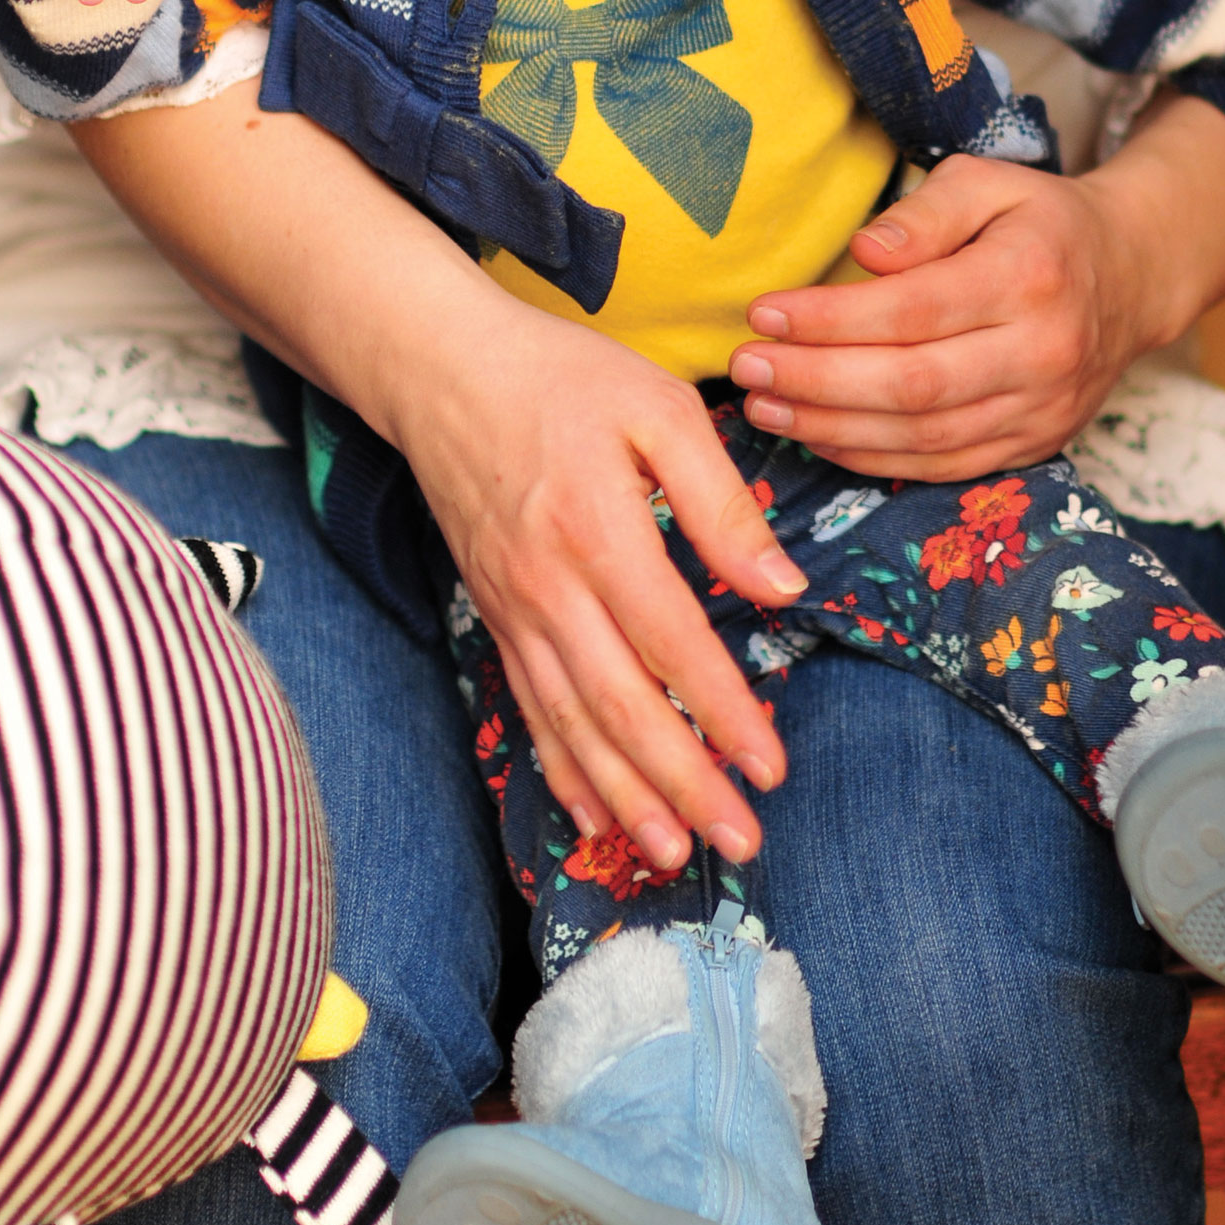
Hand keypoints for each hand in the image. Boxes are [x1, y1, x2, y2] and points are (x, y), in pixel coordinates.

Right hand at [388, 289, 806, 870]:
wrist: (442, 369)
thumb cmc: (563, 378)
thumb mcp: (659, 409)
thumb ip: (720, 502)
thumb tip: (782, 587)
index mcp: (599, 532)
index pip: (672, 644)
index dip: (723, 712)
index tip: (772, 765)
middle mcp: (549, 588)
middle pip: (622, 706)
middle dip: (685, 785)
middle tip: (742, 843)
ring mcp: (515, 610)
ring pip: (572, 724)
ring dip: (626, 798)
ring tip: (676, 854)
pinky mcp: (495, 617)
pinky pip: (529, 709)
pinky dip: (562, 770)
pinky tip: (595, 818)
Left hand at [723, 98, 1224, 478]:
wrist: (1131, 278)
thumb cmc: (1040, 222)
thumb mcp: (989, 182)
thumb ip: (924, 211)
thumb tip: (863, 254)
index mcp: (1029, 276)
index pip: (912, 310)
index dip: (830, 319)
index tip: (763, 312)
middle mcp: (1042, 352)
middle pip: (911, 386)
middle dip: (815, 382)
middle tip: (745, 369)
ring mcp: (1041, 409)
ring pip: (921, 437)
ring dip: (831, 428)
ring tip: (763, 407)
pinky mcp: (1033, 446)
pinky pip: (941, 466)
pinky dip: (872, 458)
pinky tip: (819, 436)